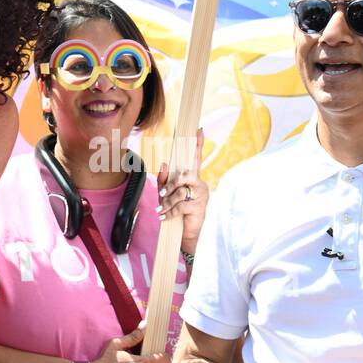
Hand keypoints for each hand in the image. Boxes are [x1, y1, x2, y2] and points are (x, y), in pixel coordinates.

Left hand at [157, 128, 207, 255]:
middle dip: (171, 184)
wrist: (185, 233)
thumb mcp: (166, 194)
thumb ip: (164, 180)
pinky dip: (169, 212)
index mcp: (193, 178)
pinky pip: (181, 205)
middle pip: (185, 175)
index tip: (199, 129)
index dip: (198, 144)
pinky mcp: (199, 207)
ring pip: (181, 192)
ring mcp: (201, 195)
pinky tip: (164, 216)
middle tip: (163, 193)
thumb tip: (164, 164)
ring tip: (161, 209)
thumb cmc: (177, 211)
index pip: (196, 158)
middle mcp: (200, 184)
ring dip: (167, 201)